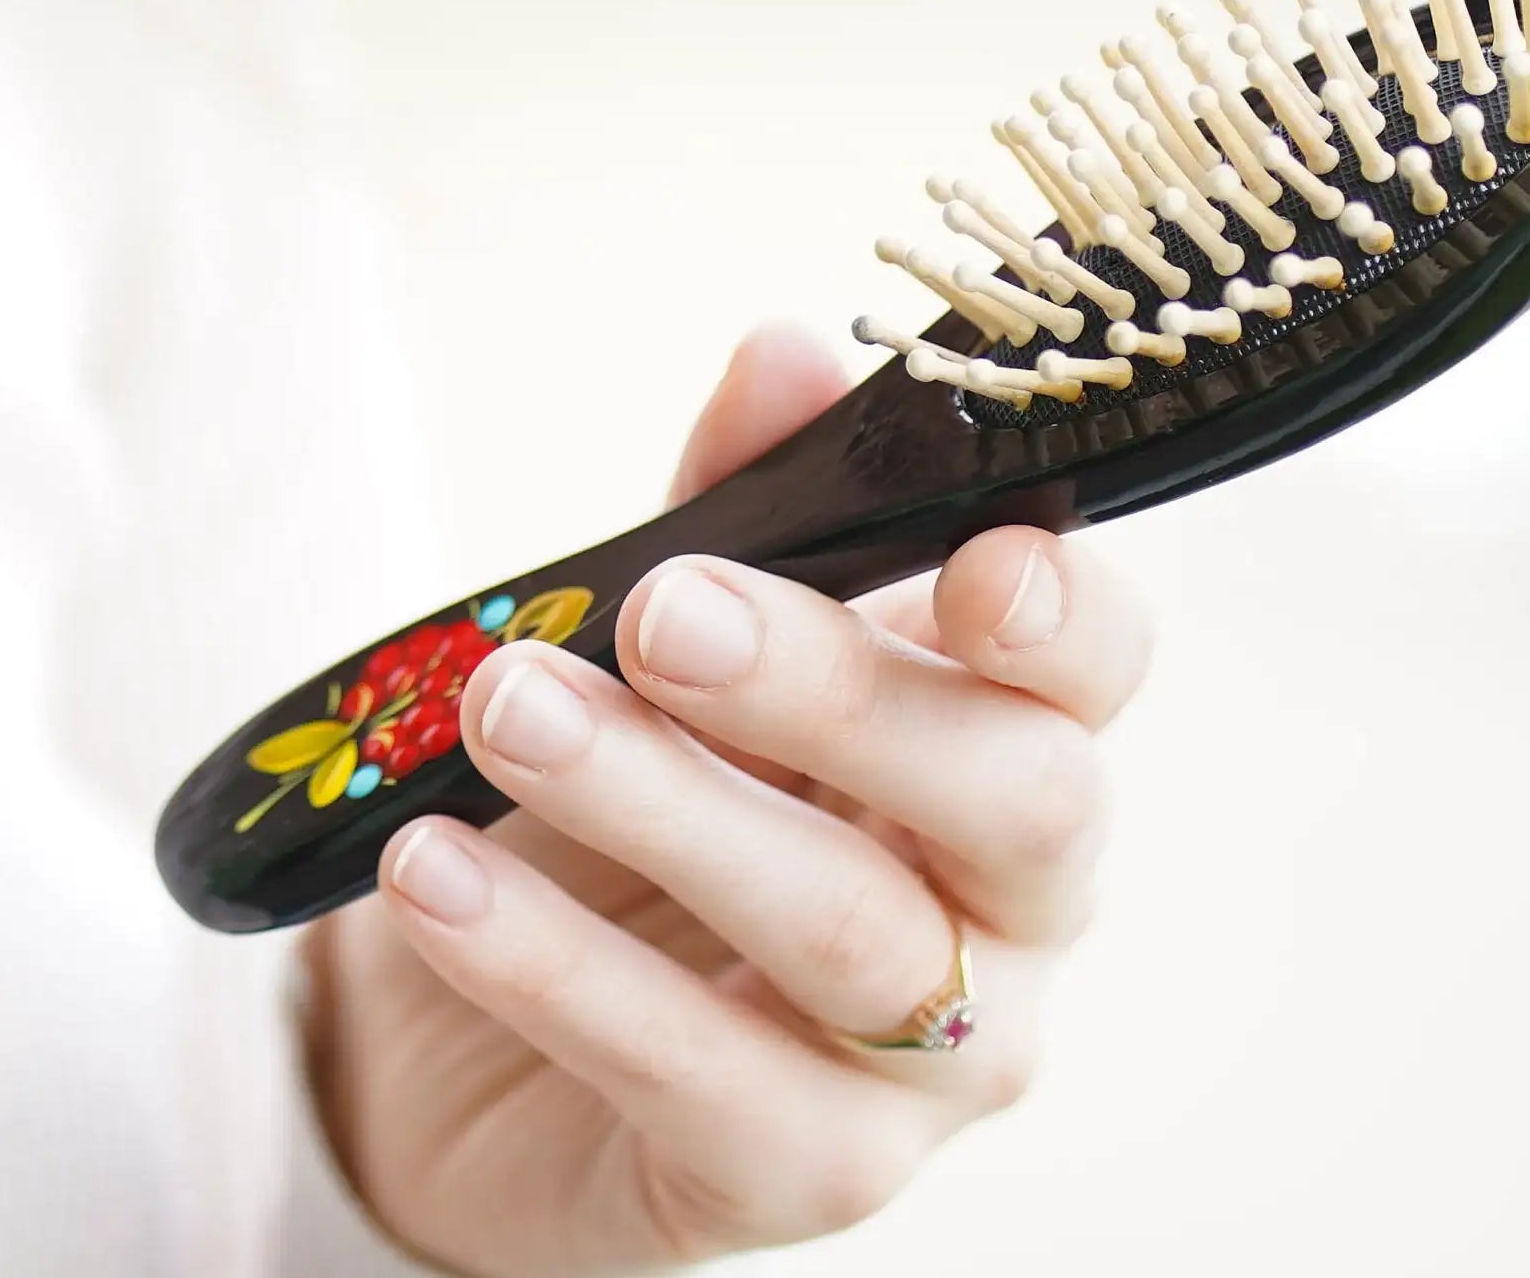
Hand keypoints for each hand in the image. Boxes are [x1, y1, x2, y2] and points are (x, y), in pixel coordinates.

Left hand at [299, 324, 1153, 1275]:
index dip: (1068, 616)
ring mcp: (927, 1065)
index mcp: (1003, 733)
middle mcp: (1009, 908)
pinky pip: (697, 1077)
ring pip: (852, 936)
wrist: (473, 1024)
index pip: (1097, 667)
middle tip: (662, 609)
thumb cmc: (639, 786)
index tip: (974, 561)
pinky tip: (432, 878)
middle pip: (1009, 798)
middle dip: (836, 688)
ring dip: (666, 806)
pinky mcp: (797, 1176)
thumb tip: (786, 352)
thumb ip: (738, 497)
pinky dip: (554, 968)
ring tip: (505, 710)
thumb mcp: (672, 626)